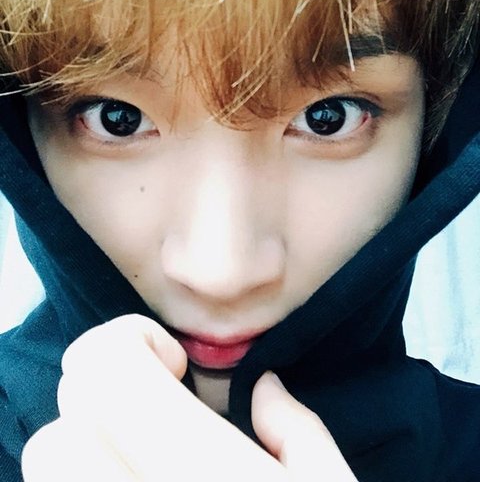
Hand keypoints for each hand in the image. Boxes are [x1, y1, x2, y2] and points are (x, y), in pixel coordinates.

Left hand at [22, 314, 356, 480]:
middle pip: (61, 423)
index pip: (106, 371)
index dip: (129, 342)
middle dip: (104, 398)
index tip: (174, 367)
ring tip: (138, 464)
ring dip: (84, 454)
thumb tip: (264, 390)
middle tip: (153, 418)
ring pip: (45, 473)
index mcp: (209, 475)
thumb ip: (300, 435)